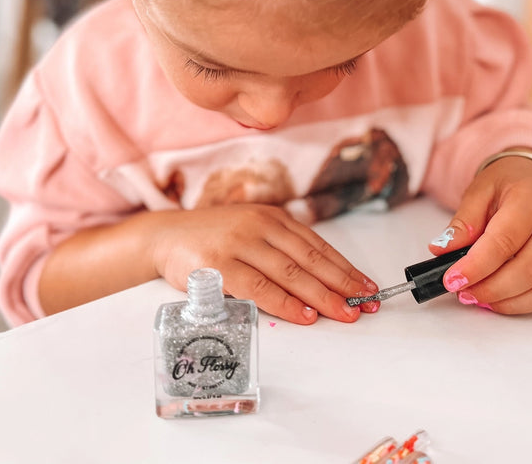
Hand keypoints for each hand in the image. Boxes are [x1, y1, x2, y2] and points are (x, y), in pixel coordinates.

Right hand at [150, 204, 378, 323]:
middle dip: (342, 284)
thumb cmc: (212, 238)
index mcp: (272, 217)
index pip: (317, 245)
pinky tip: (305, 314)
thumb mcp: (250, 231)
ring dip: (322, 296)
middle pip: (310, 259)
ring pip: (290, 273)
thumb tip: (321, 279)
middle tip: (366, 303)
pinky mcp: (219, 266)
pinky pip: (260, 288)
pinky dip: (286, 303)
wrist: (164, 236)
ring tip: (345, 313)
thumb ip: (280, 248)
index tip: (367, 286)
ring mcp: (239, 245)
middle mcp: (259, 226)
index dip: (345, 268)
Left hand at [428, 156, 531, 312]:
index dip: (477, 265)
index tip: (452, 279)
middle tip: (462, 291)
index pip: (505, 240)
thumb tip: (443, 250)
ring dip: (507, 300)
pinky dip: (523, 304)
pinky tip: (499, 300)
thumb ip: (463, 222)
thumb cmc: (507, 185)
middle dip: (492, 287)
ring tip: (477, 297)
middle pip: (529, 268)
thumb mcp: (478, 192)